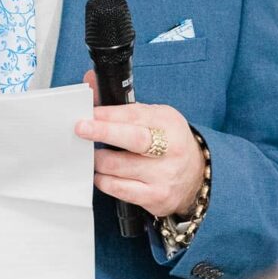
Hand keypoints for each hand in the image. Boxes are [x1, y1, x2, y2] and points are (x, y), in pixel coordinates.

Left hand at [75, 70, 204, 218]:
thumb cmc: (168, 142)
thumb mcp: (154, 118)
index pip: (134, 115)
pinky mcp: (155, 196)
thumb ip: (122, 105)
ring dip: (98, 160)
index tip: (88, 113)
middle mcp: (169, 148)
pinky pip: (119, 189)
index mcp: (168, 123)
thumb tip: (90, 81)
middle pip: (133, 139)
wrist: (197, 176)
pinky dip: (104, 180)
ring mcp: (163, 174)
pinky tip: (102, 174)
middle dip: (103, 131)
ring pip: (118, 166)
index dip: (108, 114)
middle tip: (80, 128)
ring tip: (94, 156)